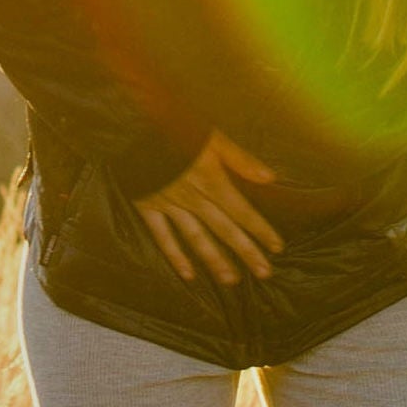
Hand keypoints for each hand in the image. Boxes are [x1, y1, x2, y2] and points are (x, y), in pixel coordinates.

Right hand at [135, 130, 283, 284]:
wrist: (129, 126)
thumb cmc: (174, 128)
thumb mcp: (212, 137)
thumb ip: (240, 159)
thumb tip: (270, 178)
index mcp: (211, 180)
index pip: (242, 210)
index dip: (260, 230)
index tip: (277, 247)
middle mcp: (193, 198)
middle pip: (224, 229)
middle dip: (246, 252)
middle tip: (264, 273)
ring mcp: (169, 205)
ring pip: (196, 238)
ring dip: (215, 260)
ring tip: (232, 280)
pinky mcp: (148, 207)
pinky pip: (162, 236)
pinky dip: (175, 256)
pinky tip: (189, 274)